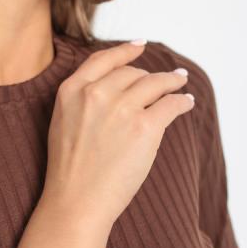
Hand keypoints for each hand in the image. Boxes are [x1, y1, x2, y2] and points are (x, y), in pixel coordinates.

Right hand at [41, 41, 193, 228]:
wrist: (76, 201)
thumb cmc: (69, 172)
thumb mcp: (62, 124)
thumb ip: (82, 102)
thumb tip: (117, 89)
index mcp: (71, 91)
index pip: (103, 60)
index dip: (124, 51)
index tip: (140, 46)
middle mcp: (96, 94)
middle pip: (132, 73)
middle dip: (149, 76)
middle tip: (162, 81)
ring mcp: (121, 109)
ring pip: (156, 83)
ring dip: (172, 82)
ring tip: (180, 84)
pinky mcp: (145, 127)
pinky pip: (172, 104)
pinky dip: (182, 101)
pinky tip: (186, 103)